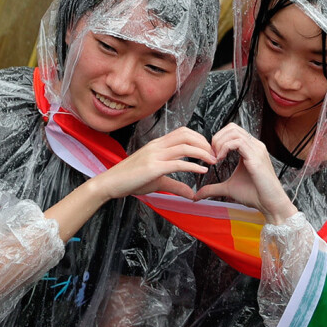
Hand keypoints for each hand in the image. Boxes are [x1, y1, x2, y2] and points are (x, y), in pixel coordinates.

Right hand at [92, 127, 215, 200]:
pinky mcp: (154, 167)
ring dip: (202, 152)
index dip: (199, 138)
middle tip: (214, 154)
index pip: (183, 132)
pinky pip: (178, 163)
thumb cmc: (131, 180)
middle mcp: (157, 145)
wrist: (111, 183)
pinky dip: (193, 165)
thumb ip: (176, 186)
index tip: (209, 150)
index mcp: (158, 144)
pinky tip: (202, 170)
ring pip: (185, 146)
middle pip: (187, 135)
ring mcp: (155, 155)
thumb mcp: (158, 181)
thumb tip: (192, 194)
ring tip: (213, 161)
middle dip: (204, 143)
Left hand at [194, 123, 296, 223]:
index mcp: (250, 149)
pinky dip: (225, 147)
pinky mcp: (256, 157)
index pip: (232, 131)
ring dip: (220, 142)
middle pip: (232, 127)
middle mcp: (255, 146)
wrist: (270, 204)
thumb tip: (197, 196)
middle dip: (217, 138)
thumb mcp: (228, 189)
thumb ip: (213, 188)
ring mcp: (257, 149)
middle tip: (211, 154)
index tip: (211, 155)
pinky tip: (220, 159)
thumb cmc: (254, 195)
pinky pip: (238, 142)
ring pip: (234, 132)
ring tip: (215, 157)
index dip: (218, 139)